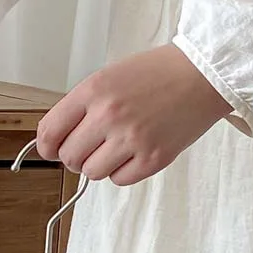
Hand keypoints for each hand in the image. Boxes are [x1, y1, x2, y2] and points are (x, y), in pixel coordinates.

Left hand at [37, 45, 231, 185]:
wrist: (205, 73)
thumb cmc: (157, 73)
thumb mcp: (109, 76)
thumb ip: (81, 107)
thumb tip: (56, 141)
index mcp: (93, 91)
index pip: (49, 132)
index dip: (47, 146)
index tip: (52, 150)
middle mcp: (109, 115)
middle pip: (69, 158)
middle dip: (76, 156)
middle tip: (93, 145)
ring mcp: (132, 138)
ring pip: (92, 172)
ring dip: (100, 164)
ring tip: (118, 145)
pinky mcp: (153, 158)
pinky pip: (119, 180)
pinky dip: (122, 171)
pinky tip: (136, 151)